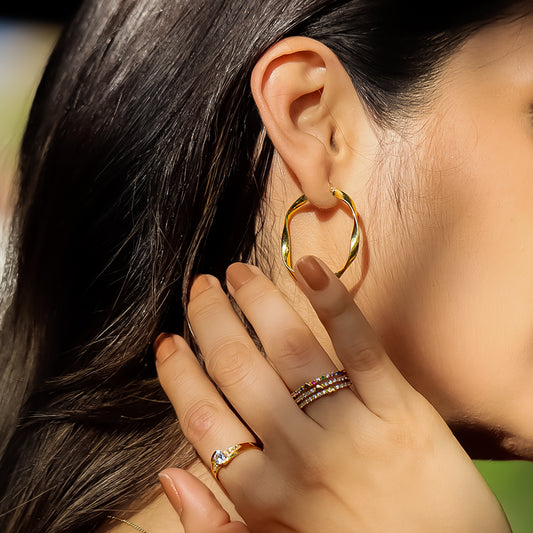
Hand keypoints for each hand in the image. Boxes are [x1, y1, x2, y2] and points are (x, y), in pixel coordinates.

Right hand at [155, 256, 510, 532]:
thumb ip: (214, 525)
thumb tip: (168, 474)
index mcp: (264, 494)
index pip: (202, 418)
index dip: (178, 374)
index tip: (167, 342)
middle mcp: (300, 455)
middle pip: (237, 369)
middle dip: (210, 319)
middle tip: (201, 288)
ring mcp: (350, 428)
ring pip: (289, 348)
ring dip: (256, 300)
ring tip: (237, 272)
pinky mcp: (399, 408)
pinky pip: (359, 347)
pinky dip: (332, 302)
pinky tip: (307, 267)